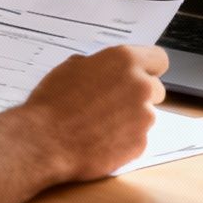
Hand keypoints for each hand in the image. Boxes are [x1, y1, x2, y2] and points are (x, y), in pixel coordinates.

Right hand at [19, 44, 168, 181]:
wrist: (44, 141)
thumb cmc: (52, 102)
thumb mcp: (71, 68)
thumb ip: (98, 66)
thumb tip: (103, 70)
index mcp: (124, 61)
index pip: (158, 59)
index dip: (149, 68)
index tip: (142, 75)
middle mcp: (140, 86)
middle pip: (155, 89)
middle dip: (138, 95)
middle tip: (113, 104)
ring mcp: (143, 117)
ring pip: (145, 115)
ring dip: (130, 119)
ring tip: (100, 125)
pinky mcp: (140, 144)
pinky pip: (137, 138)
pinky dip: (124, 140)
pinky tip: (100, 140)